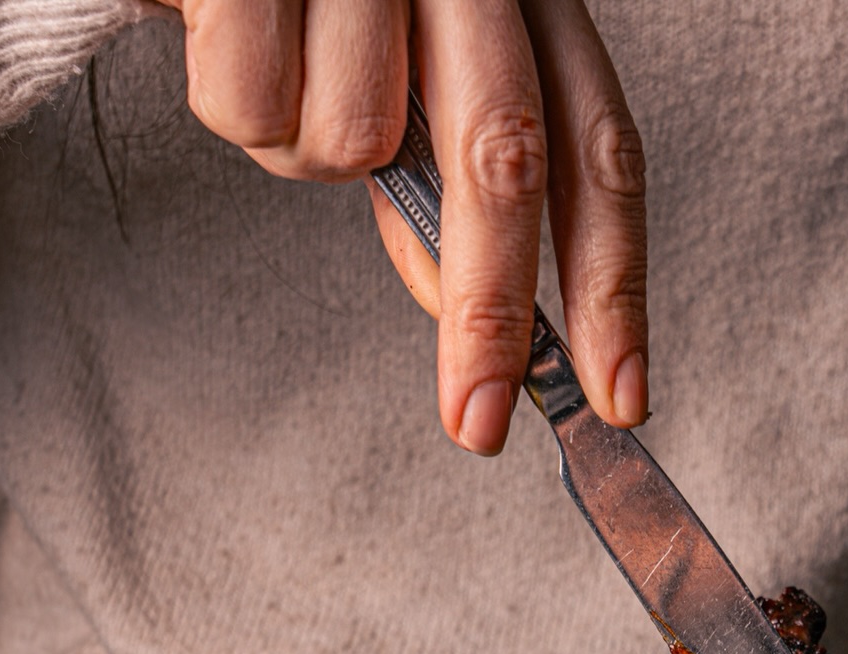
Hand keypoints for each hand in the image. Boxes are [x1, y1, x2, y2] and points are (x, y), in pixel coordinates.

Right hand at [161, 0, 646, 454]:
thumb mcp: (412, 77)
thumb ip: (449, 183)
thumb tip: (461, 310)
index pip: (599, 150)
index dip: (615, 283)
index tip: (617, 396)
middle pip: (506, 161)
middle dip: (492, 312)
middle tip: (481, 420)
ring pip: (354, 141)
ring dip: (307, 151)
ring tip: (285, 70)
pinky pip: (260, 107)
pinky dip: (237, 104)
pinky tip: (230, 36)